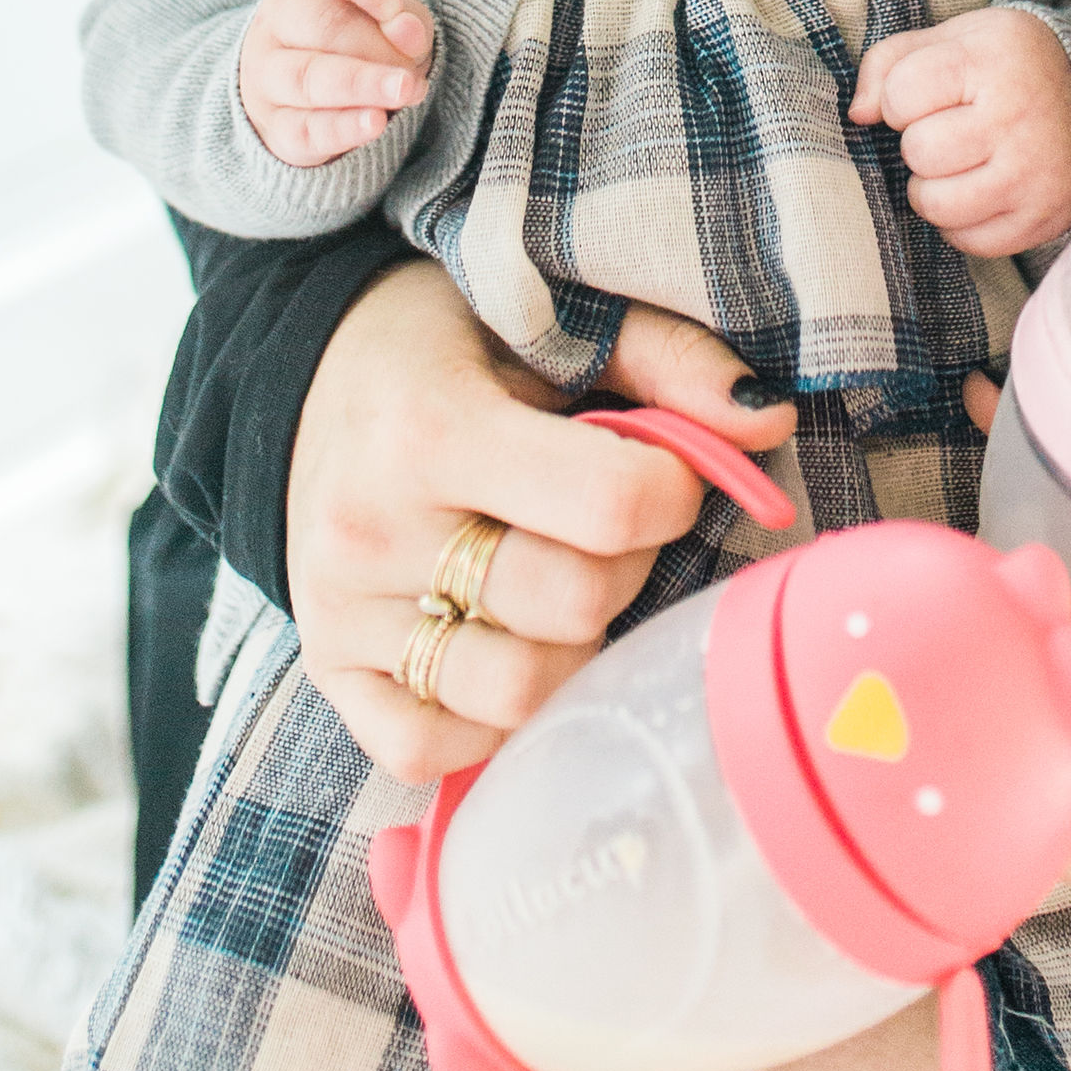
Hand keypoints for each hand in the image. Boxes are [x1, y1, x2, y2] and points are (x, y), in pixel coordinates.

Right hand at [239, 0, 434, 164]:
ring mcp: (267, 76)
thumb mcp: (392, 18)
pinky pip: (305, 128)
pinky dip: (343, 127)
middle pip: (321, 23)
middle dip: (375, 45)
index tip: (395, 7)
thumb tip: (408, 32)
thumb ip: (404, 18)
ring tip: (405, 91)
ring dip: (362, 84)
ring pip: (308, 77)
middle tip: (413, 69)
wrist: (312, 100)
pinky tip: (376, 124)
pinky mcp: (274, 127)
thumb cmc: (364, 42)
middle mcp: (277, 22)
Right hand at [288, 264, 796, 780]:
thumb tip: (769, 419)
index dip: (673, 489)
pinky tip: (504, 639)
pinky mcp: (326, 672)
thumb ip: (665, 359)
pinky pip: (434, 750)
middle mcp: (373, 531)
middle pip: (574, 605)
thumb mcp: (549, 319)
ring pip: (519, 692)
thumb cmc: (446, 344)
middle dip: (626, 564)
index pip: (611, 505)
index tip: (661, 467)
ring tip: (556, 578)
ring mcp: (343, 614)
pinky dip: (491, 715)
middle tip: (608, 522)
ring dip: (571, 644)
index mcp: (430, 427)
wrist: (301, 379)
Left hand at [849, 3, 1070, 254]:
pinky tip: (980, 189)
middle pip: (918, 153)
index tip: (931, 94)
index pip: (899, 95)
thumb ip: (890, 62)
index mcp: (992, 60)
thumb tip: (857, 115)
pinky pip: (969, 242)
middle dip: (921, 143)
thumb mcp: (954, 37)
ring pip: (937, 205)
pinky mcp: (1045, 217)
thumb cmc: (1007, 64)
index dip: (901, 98)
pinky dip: (962, 222)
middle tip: (951, 129)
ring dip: (934, 187)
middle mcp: (1018, 119)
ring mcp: (1034, 174)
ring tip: (959, 163)